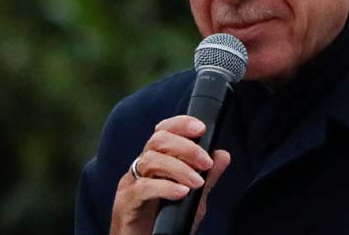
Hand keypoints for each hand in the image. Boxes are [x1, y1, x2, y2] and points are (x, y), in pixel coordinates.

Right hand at [110, 115, 230, 234]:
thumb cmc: (163, 224)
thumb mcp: (193, 200)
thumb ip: (207, 179)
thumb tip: (222, 155)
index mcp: (155, 163)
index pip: (163, 132)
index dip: (179, 124)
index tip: (201, 128)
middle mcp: (140, 169)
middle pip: (157, 141)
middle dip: (186, 147)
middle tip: (206, 163)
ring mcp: (130, 185)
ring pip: (150, 160)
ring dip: (179, 168)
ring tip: (197, 183)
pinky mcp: (126, 203)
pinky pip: (143, 188)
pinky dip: (165, 187)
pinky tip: (182, 193)